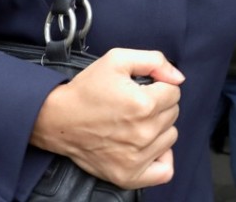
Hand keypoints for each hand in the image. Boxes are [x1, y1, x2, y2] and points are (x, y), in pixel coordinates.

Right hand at [30, 48, 183, 188]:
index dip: (158, 86)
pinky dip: (160, 158)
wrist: (57, 119)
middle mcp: (143, 133)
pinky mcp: (129, 176)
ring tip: (136, 123)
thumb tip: (178, 78)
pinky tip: (147, 147)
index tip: (142, 88)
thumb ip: (154, 61)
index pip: (174, 91)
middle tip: (135, 104)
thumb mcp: (117, 59)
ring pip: (170, 137)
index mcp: (143, 104)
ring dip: (159, 128)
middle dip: (158, 105)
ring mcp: (137, 158)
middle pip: (173, 113)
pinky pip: (165, 170)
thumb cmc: (86, 89)